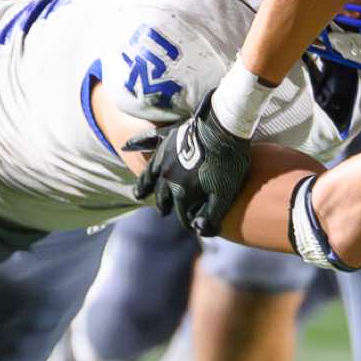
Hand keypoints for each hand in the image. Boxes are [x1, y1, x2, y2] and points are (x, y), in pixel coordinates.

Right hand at [128, 94, 252, 235]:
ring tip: (139, 195)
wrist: (222, 130)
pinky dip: (142, 158)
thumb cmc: (227, 163)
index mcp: (181, 192)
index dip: (187, 221)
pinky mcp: (166, 143)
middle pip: (163, 196)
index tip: (191, 226)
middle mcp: (167, 178)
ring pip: (150, 177)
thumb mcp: (224, 194)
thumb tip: (198, 230)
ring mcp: (164, 159)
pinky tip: (133, 153)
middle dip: (164, 206)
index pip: (181, 213)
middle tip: (163, 212)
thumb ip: (211, 215)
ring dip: (145, 187)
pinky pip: (149, 153)